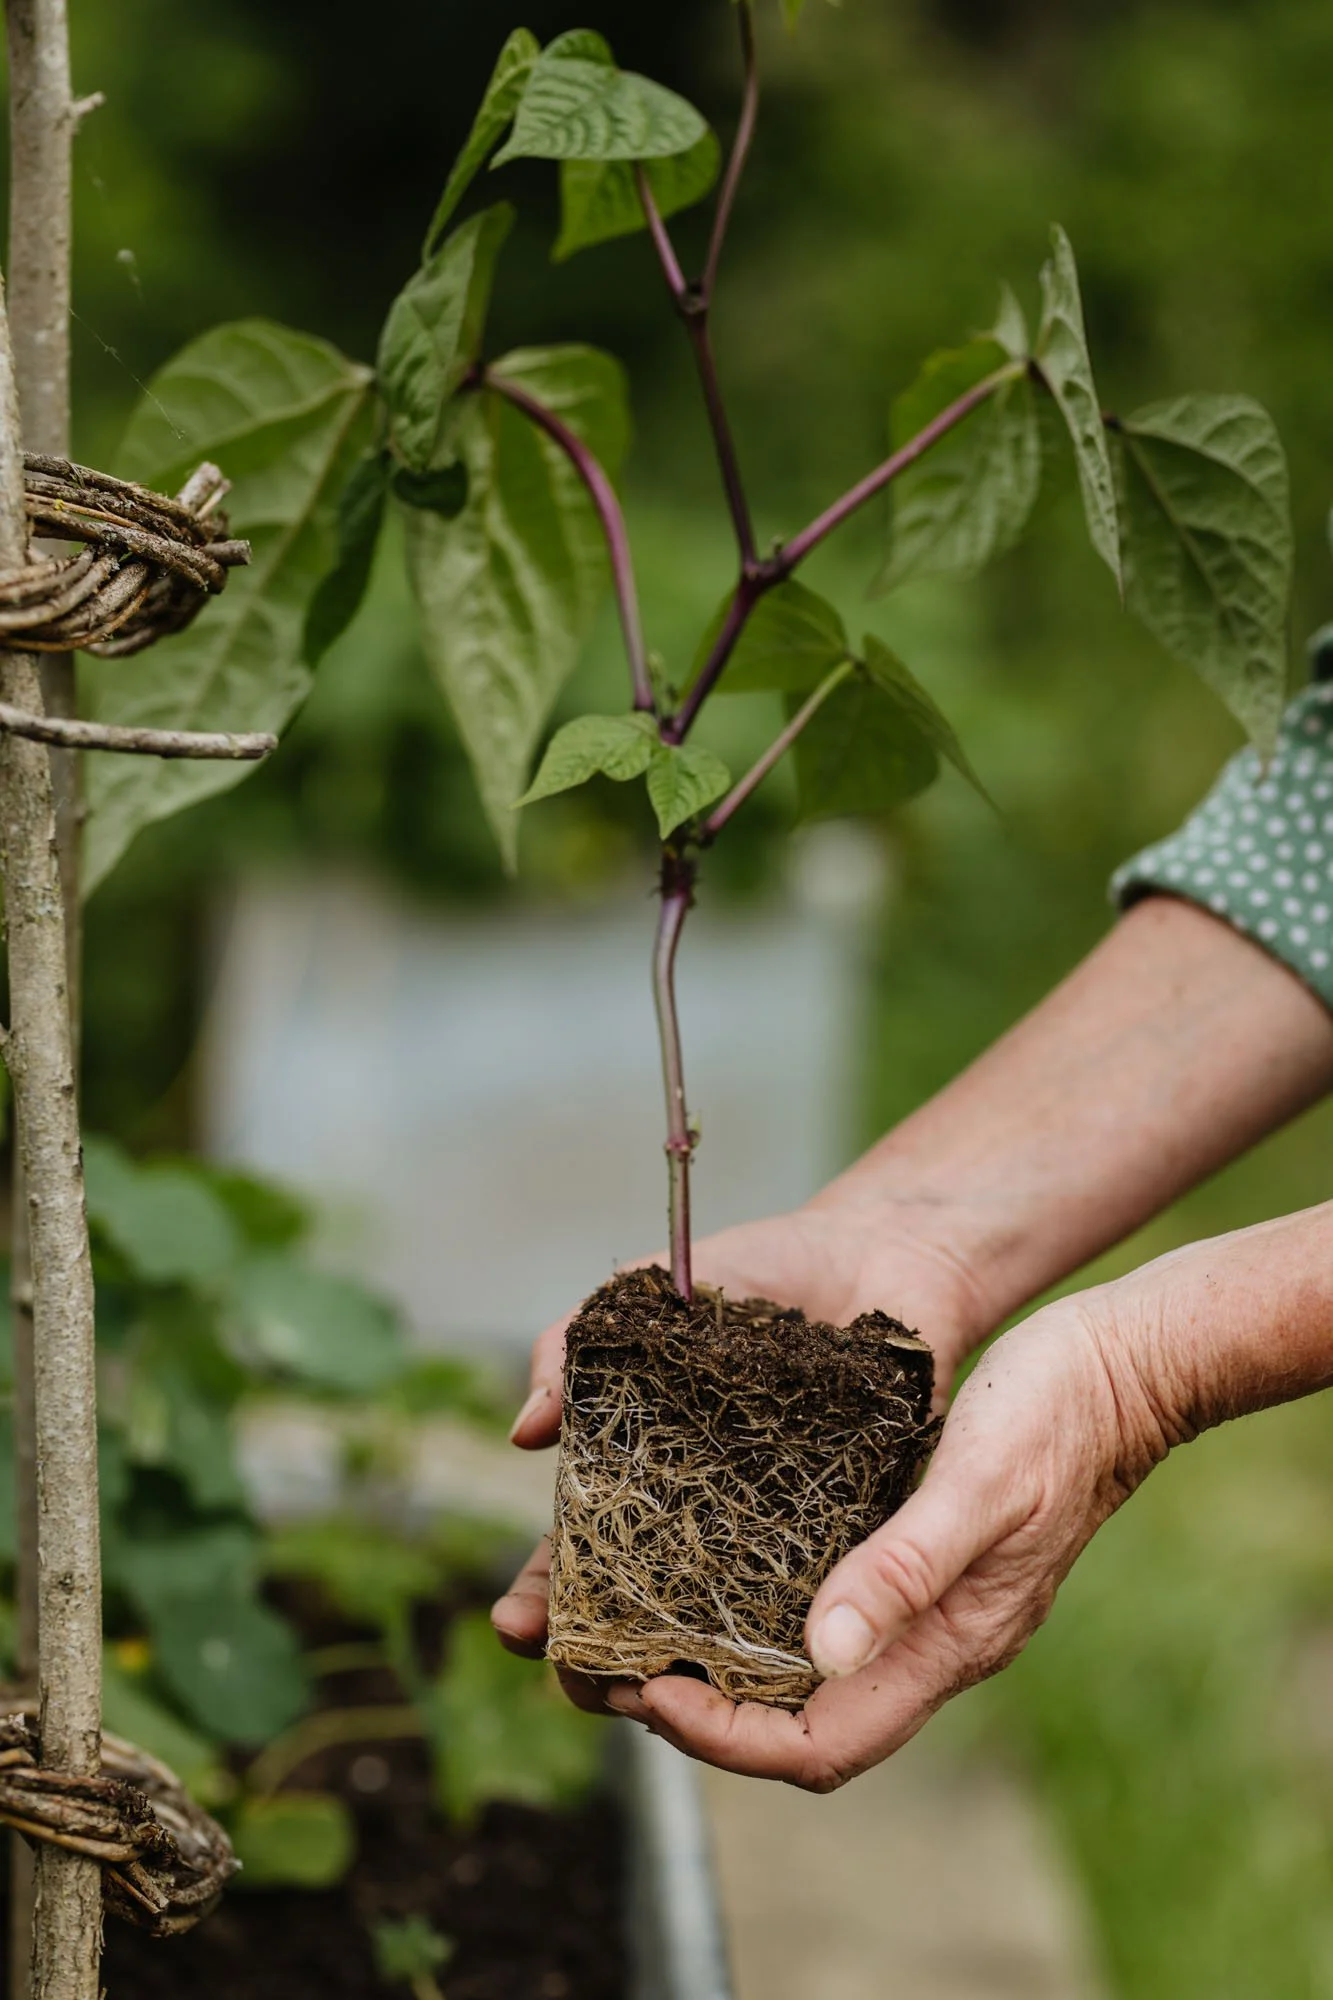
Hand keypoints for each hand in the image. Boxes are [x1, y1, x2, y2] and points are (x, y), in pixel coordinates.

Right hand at [490, 1198, 994, 1680]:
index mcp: (643, 1465)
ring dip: (685, 1669)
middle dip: (598, 1654)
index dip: (544, 1593)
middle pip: (639, 1606)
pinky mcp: (855, 1535)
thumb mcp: (651, 1294)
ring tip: (655, 1699)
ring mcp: (778, 1531)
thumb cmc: (757, 1270)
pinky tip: (765, 1672)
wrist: (880, 1252)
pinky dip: (786, 1641)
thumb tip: (526, 1432)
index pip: (578, 1549)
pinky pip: (816, 1599)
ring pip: (721, 1624)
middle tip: (580, 1684)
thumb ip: (576, 1343)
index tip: (516, 1626)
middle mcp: (705, 1514)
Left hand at [602, 1286, 1169, 1787]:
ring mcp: (923, 1603)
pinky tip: (700, 1566)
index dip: (722, 1736)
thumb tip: (825, 1651)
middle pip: (796, 1722)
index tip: (646, 1688)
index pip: (818, 1743)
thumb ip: (907, 1569)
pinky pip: (817, 1609)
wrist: (1122, 1366)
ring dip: (713, 1662)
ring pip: (800, 1671)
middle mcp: (930, 1642)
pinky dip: (749, 1607)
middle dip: (696, 1712)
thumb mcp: (978, 1484)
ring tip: (626, 1625)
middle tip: (602, 1665)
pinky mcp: (911, 1555)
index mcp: (950, 1644)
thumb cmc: (1059, 1416)